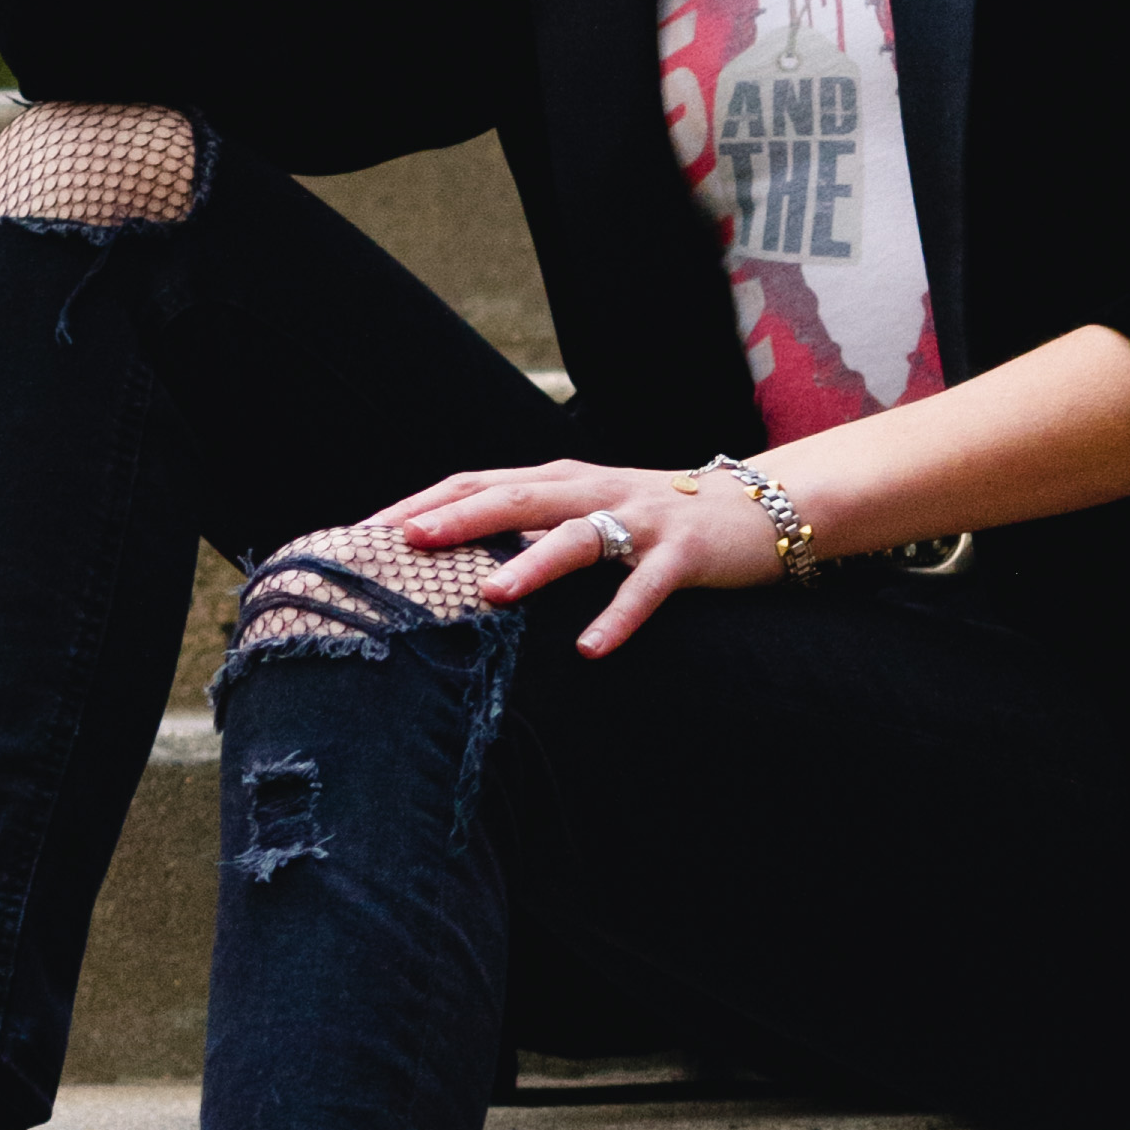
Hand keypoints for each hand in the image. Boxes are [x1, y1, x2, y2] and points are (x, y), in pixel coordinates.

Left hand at [379, 457, 779, 654]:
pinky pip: (645, 587)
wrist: (760, 508)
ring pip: (577, 535)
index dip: (424, 503)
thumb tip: (454, 563)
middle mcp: (593, 490)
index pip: (478, 482)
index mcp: (561, 480)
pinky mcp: (681, 552)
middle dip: (459, 519)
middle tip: (408, 543)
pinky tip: (591, 649)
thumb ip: (531, 527)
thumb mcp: (588, 513)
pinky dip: (617, 615)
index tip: (368, 533)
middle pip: (515, 496)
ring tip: (491, 595)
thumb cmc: (657, 520)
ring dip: (532, 564)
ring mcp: (639, 518)